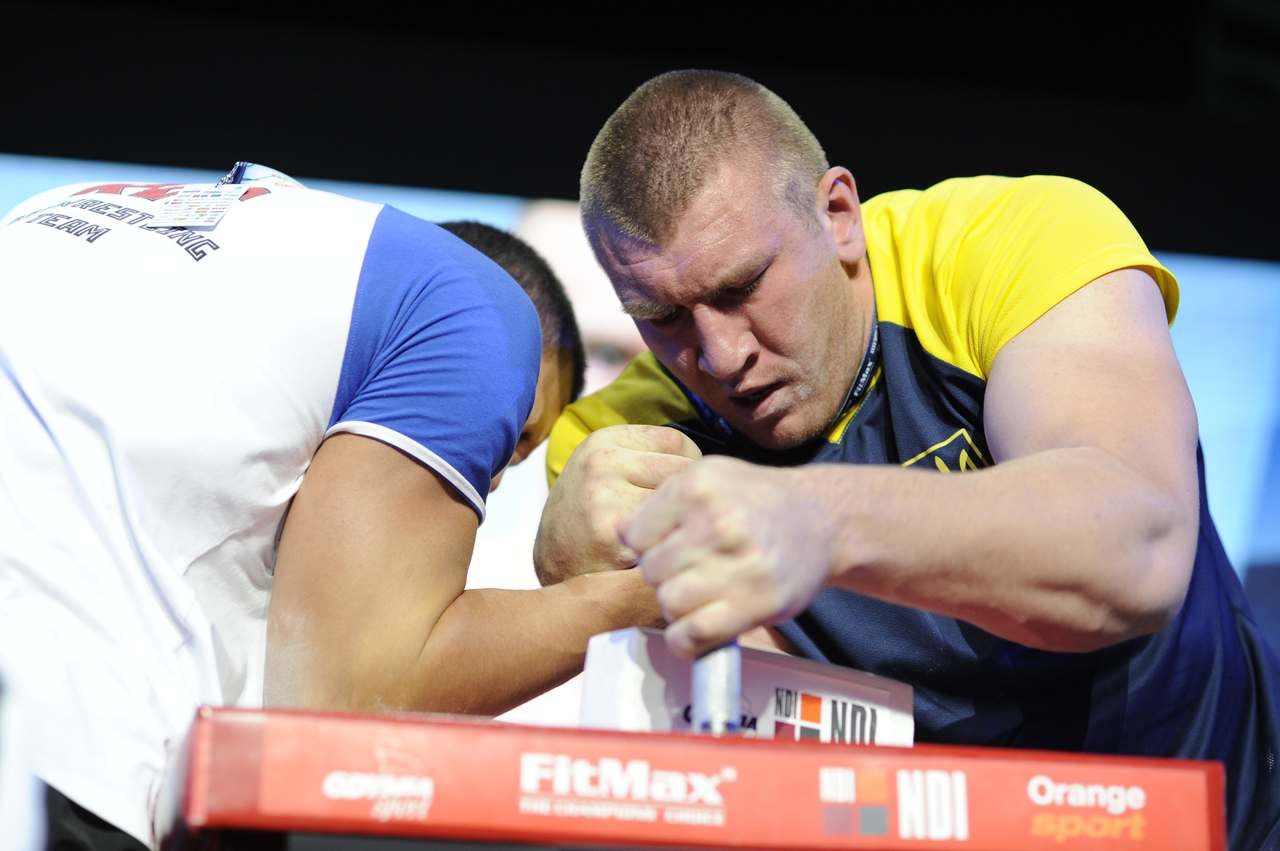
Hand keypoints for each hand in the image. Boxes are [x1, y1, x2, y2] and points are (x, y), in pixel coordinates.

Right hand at [534, 425, 701, 584]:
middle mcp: (603, 464)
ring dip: (680, 524)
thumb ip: (648, 457)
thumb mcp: (606, 468)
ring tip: (662, 536)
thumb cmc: (591, 514)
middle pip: (684, 473)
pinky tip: (654, 554)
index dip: (684, 469)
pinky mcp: (614, 538)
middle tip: (672, 519)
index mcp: (605, 441)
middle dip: (686, 499)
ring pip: (680, 506)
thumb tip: (707, 466)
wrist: (553, 563)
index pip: (678, 443)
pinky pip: (669, 536)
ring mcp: (606, 500)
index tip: (672, 491)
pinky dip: (671, 548)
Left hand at [622, 457, 833, 656]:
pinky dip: (687, 640)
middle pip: (651, 572)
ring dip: (680, 607)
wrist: (823, 519)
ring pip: (669, 603)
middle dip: (666, 576)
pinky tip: (698, 628)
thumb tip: (617, 532)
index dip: (648, 547)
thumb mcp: (709, 477)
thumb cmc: (757, 501)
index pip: (635, 536)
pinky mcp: (757, 603)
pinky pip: (693, 635)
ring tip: (703, 594)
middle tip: (692, 572)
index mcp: (698, 486)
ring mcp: (740, 564)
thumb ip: (661, 503)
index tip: (671, 548)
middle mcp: (718, 522)